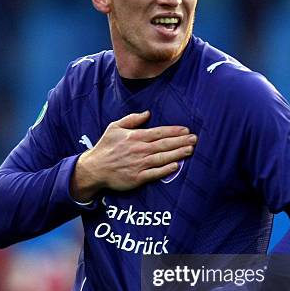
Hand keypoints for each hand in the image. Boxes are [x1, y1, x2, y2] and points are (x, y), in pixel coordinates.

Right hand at [70, 111, 196, 201]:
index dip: (174, 131)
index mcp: (135, 137)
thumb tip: (147, 113)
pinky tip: (177, 166)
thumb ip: (131, 119)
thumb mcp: (114, 127)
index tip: (186, 130)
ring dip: (178, 154)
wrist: (94, 169)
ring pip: (163, 158)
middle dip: (181, 141)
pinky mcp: (137, 178)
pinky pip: (155, 173)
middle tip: (195, 139)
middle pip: (164, 145)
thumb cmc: (105, 147)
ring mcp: (139, 164)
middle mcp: (139, 150)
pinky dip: (166, 170)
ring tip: (190, 150)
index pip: (159, 132)